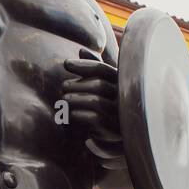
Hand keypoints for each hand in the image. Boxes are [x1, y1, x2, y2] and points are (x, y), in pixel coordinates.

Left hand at [63, 50, 126, 173]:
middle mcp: (125, 97)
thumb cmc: (113, 106)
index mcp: (123, 83)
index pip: (103, 69)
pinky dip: (80, 114)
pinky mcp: (115, 130)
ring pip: (95, 101)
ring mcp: (121, 113)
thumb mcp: (107, 85)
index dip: (84, 65)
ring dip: (75, 98)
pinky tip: (71, 113)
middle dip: (77, 84)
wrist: (125, 138)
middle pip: (99, 85)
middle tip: (63, 86)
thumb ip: (96, 68)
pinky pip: (94, 118)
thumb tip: (82, 49)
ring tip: (63, 99)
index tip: (65, 63)